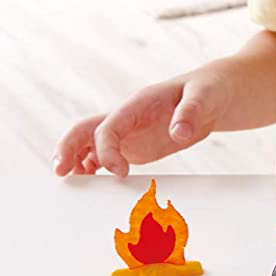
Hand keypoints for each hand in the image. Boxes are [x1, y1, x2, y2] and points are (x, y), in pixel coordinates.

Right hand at [54, 65, 233, 176]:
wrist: (216, 95)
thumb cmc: (209, 91)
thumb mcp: (206, 96)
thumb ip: (192, 112)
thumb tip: (178, 133)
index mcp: (139, 103)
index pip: (109, 126)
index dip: (107, 150)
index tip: (120, 173)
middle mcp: (126, 117)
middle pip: (85, 130)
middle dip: (68, 149)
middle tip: (59, 172)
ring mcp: (128, 132)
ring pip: (89, 144)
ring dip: (75, 160)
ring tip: (69, 183)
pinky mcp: (134, 145)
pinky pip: (104, 156)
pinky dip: (92, 168)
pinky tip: (89, 184)